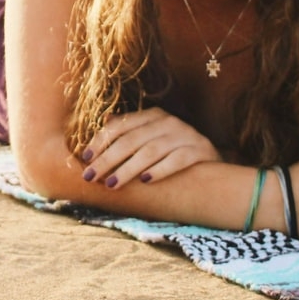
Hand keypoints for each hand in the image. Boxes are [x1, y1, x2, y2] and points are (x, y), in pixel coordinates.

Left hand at [78, 108, 221, 189]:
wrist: (213, 163)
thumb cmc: (173, 152)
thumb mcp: (151, 139)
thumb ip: (129, 132)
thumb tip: (104, 122)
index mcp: (152, 116)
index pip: (120, 125)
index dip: (101, 141)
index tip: (85, 159)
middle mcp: (168, 122)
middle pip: (132, 140)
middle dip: (108, 159)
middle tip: (91, 176)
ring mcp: (186, 135)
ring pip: (151, 151)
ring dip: (128, 168)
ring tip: (112, 184)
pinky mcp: (201, 150)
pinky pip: (177, 160)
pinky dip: (160, 170)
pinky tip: (145, 181)